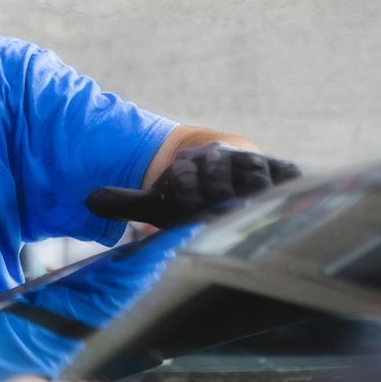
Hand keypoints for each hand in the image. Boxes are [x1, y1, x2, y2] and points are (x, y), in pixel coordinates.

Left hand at [87, 144, 299, 228]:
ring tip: (252, 215)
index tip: (191, 214)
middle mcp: (222, 161)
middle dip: (220, 198)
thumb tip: (89, 199)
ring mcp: (252, 164)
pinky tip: (289, 204)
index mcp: (189, 167)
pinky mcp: (280, 170)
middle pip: (223, 179)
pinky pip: (289, 174)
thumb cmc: (187, 195)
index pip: (187, 180)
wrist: (221, 163)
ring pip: (256, 176)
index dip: (189, 196)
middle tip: (220, 220)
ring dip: (255, 194)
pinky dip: (291, 185)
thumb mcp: (158, 201)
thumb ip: (126, 202)